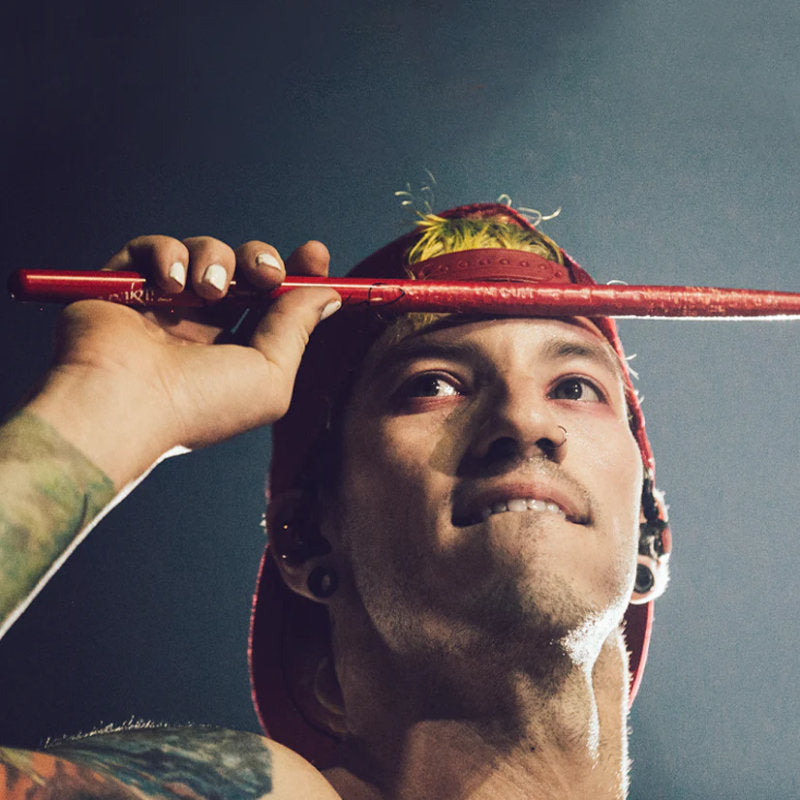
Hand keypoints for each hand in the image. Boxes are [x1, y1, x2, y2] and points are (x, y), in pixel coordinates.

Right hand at [25, 235, 340, 487]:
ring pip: (204, 252)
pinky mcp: (122, 284)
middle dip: (261, 259)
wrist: (123, 403)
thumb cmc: (202, 403)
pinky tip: (171, 285)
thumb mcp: (270, 376)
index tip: (315, 254)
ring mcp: (161, 305)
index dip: (296, 275)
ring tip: (208, 291)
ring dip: (216, 261)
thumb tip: (330, 295)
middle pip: (243, 269)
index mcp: (235, 352)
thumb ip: (298, 330)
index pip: (272, 302)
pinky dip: (167, 254)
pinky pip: (153, 247)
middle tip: (265, 273)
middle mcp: (200, 327)